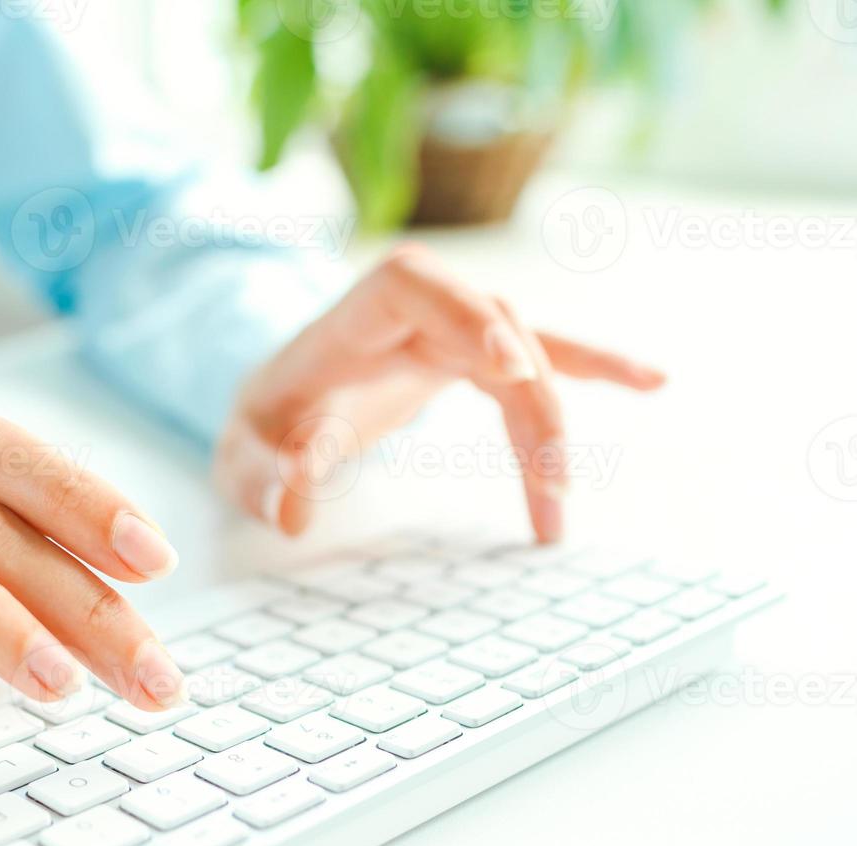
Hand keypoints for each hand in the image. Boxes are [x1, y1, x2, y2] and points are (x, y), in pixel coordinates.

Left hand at [215, 244, 664, 541]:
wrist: (274, 409)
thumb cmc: (260, 424)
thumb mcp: (243, 455)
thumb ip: (262, 476)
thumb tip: (290, 513)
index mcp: (351, 316)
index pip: (412, 284)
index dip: (466, 314)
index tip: (509, 369)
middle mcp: (409, 311)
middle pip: (490, 326)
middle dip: (528, 402)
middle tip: (548, 485)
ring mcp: (447, 329)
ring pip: (525, 352)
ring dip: (552, 423)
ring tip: (559, 503)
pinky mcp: (471, 358)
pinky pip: (539, 358)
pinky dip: (590, 370)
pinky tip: (652, 381)